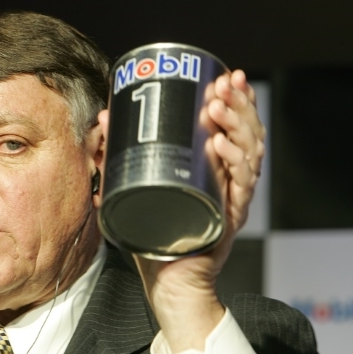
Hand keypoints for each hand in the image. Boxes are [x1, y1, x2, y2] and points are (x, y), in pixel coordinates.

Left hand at [97, 69, 265, 352]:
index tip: (225, 75)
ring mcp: (231, 198)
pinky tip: (219, 145)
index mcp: (214, 167)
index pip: (234, 126)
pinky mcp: (227, 218)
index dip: (235, 99)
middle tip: (224, 85)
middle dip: (238, 105)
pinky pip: (238, 189)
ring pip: (248, 155)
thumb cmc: (154, 231)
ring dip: (236, 126)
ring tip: (218, 106)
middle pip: (246, 135)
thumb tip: (105, 116)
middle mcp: (229, 180)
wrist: (165, 277)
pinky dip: (232, 164)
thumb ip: (121, 152)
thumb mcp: (135, 183)